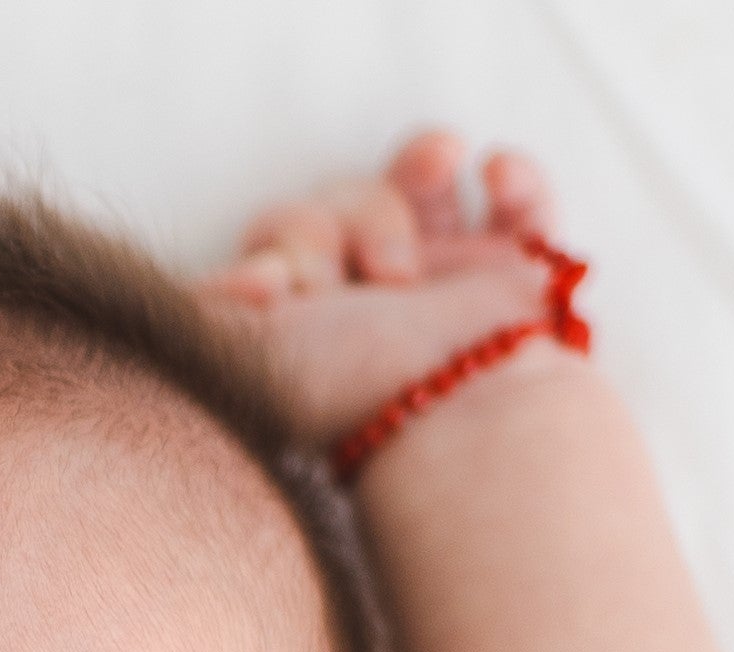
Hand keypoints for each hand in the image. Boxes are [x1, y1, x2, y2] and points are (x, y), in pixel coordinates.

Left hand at [191, 130, 580, 454]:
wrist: (456, 409)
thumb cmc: (348, 387)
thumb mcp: (245, 349)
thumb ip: (210, 310)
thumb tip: (226, 280)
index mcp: (309, 320)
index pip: (285, 233)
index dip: (288, 237)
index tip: (288, 284)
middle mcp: (372, 302)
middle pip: (349, 197)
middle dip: (355, 217)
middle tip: (379, 275)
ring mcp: (447, 286)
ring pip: (425, 182)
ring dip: (422, 159)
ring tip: (438, 165)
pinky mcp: (519, 279)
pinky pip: (523, 204)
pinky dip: (514, 178)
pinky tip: (493, 178)